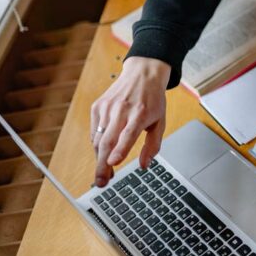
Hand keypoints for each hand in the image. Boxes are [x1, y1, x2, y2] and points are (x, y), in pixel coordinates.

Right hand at [90, 57, 170, 186]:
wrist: (142, 74)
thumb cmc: (153, 99)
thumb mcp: (160, 121)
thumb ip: (153, 145)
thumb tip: (144, 165)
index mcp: (140, 113)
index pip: (128, 134)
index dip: (120, 150)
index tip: (113, 163)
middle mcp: (122, 110)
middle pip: (108, 141)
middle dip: (102, 165)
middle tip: (101, 182)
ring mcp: (107, 107)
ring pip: (98, 139)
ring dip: (99, 158)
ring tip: (104, 174)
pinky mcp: (97, 106)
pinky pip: (95, 131)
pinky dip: (98, 144)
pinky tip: (103, 152)